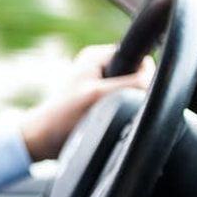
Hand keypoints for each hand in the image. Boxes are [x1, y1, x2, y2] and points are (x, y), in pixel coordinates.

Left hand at [19, 44, 154, 160]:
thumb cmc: (62, 118)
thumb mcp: (98, 96)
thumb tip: (154, 81)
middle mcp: (99, 67)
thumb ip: (129, 85)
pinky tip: (109, 123)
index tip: (134, 96)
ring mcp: (99, 84)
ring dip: (126, 106)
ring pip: (131, 93)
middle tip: (114, 110)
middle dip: (133, 94)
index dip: (143, 78)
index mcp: (97, 56)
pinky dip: (121, 114)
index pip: (138, 59)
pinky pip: (123, 105)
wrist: (41, 141)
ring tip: (107, 117)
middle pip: (137, 78)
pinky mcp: (99, 101)